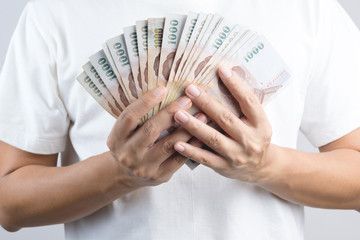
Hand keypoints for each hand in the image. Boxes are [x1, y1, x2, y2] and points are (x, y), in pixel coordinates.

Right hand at [107, 87, 205, 187]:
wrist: (125, 174)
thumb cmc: (129, 144)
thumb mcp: (124, 132)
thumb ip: (138, 116)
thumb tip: (164, 91)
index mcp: (116, 139)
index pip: (129, 117)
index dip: (145, 102)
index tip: (162, 89)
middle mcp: (128, 154)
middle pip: (151, 130)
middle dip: (171, 112)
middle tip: (187, 99)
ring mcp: (144, 167)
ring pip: (168, 145)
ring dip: (187, 128)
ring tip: (202, 115)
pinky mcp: (160, 176)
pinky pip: (179, 159)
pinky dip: (192, 145)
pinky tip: (202, 134)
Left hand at [173, 66, 271, 182]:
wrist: (261, 167)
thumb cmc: (254, 137)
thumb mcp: (257, 122)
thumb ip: (243, 106)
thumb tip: (222, 77)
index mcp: (260, 124)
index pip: (249, 101)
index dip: (236, 85)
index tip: (221, 69)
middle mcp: (250, 139)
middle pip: (226, 119)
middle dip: (207, 103)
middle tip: (190, 89)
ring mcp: (236, 155)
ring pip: (213, 139)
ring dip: (194, 126)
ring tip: (177, 114)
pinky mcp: (224, 167)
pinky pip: (205, 158)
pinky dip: (191, 151)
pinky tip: (177, 143)